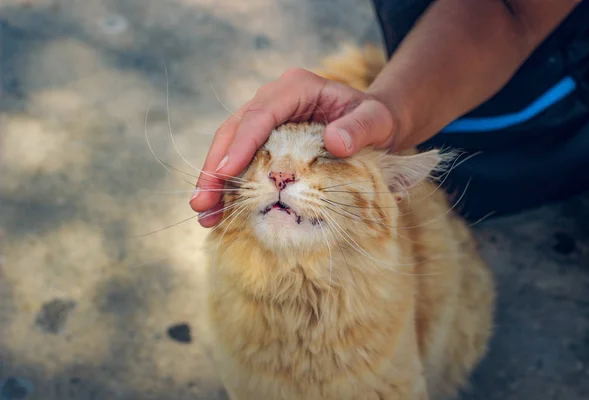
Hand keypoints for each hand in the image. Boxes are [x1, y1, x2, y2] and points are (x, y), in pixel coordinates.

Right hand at [189, 67, 396, 226]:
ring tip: (204, 213)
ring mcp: (267, 119)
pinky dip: (228, 184)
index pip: (261, 113)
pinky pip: (241, 159)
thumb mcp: (377, 121)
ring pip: (231, 145)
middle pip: (235, 130)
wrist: (375, 124)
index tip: (226, 172)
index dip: (242, 143)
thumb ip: (361, 128)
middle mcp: (275, 100)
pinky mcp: (266, 140)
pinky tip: (219, 210)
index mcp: (297, 88)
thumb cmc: (376, 120)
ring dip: (215, 179)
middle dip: (216, 166)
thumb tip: (335, 143)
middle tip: (202, 202)